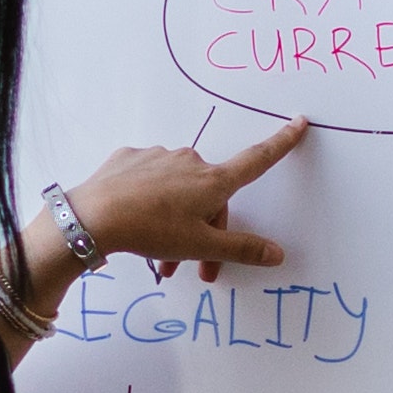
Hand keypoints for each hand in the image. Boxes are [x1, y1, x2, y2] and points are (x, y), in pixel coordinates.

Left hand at [61, 121, 307, 283]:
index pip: (257, 160)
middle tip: (196, 270)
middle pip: (210, 196)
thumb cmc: (152, 230)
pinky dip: (149, 202)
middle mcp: (191, 161)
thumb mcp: (200, 246)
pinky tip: (137, 224)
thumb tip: (278, 253)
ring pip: (177, 192)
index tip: (298, 123)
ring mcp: (159, 156)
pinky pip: (149, 180)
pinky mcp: (130, 158)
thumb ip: (241, 249)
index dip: (281, 142)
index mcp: (214, 181)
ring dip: (176, 222)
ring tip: (161, 258)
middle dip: (206, 231)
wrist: (94, 216)